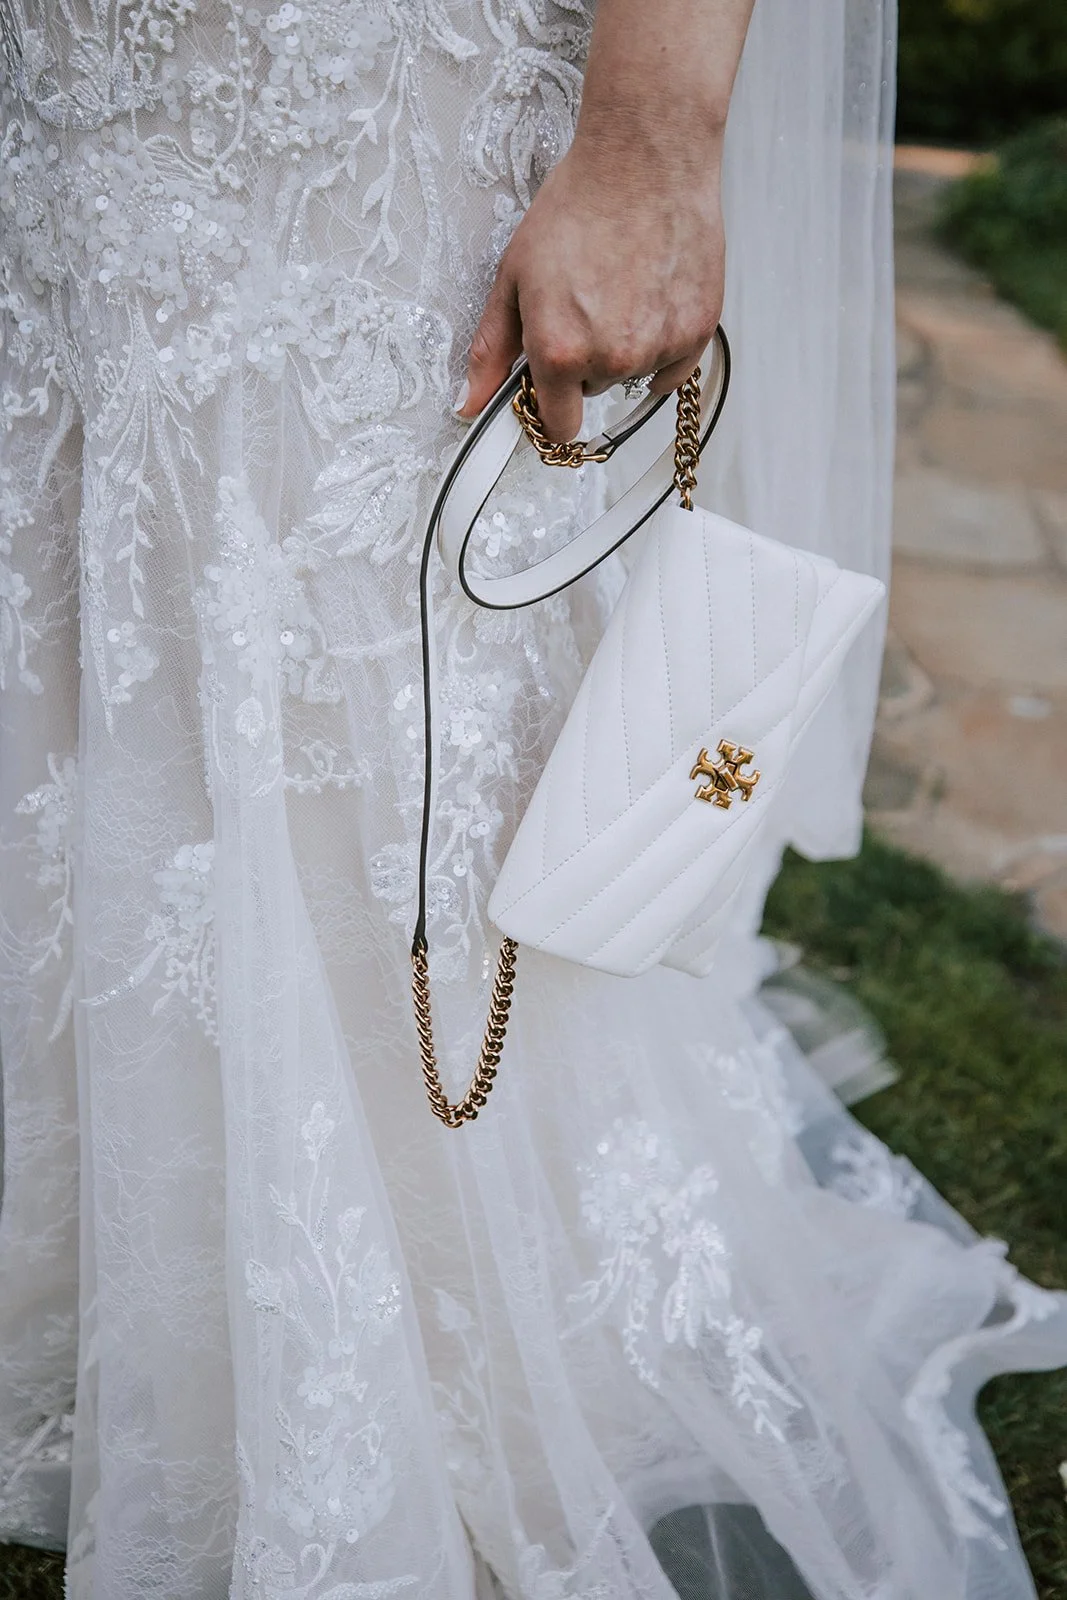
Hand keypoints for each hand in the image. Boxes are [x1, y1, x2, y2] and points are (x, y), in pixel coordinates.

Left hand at [457, 139, 725, 442]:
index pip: (558, 427)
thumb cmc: (580, 205)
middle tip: (587, 301)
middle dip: (585, 359)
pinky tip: (650, 297)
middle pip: (594, 391)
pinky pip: (672, 367)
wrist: (644, 159)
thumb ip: (492, 350)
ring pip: (632, 374)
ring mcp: (658, 347)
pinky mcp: (697, 331)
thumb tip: (470, 402)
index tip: (552, 389)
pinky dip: (662, 342)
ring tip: (622, 287)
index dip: (551, 409)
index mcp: (561, 350)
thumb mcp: (515, 277)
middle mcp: (612, 358)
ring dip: (625, 346)